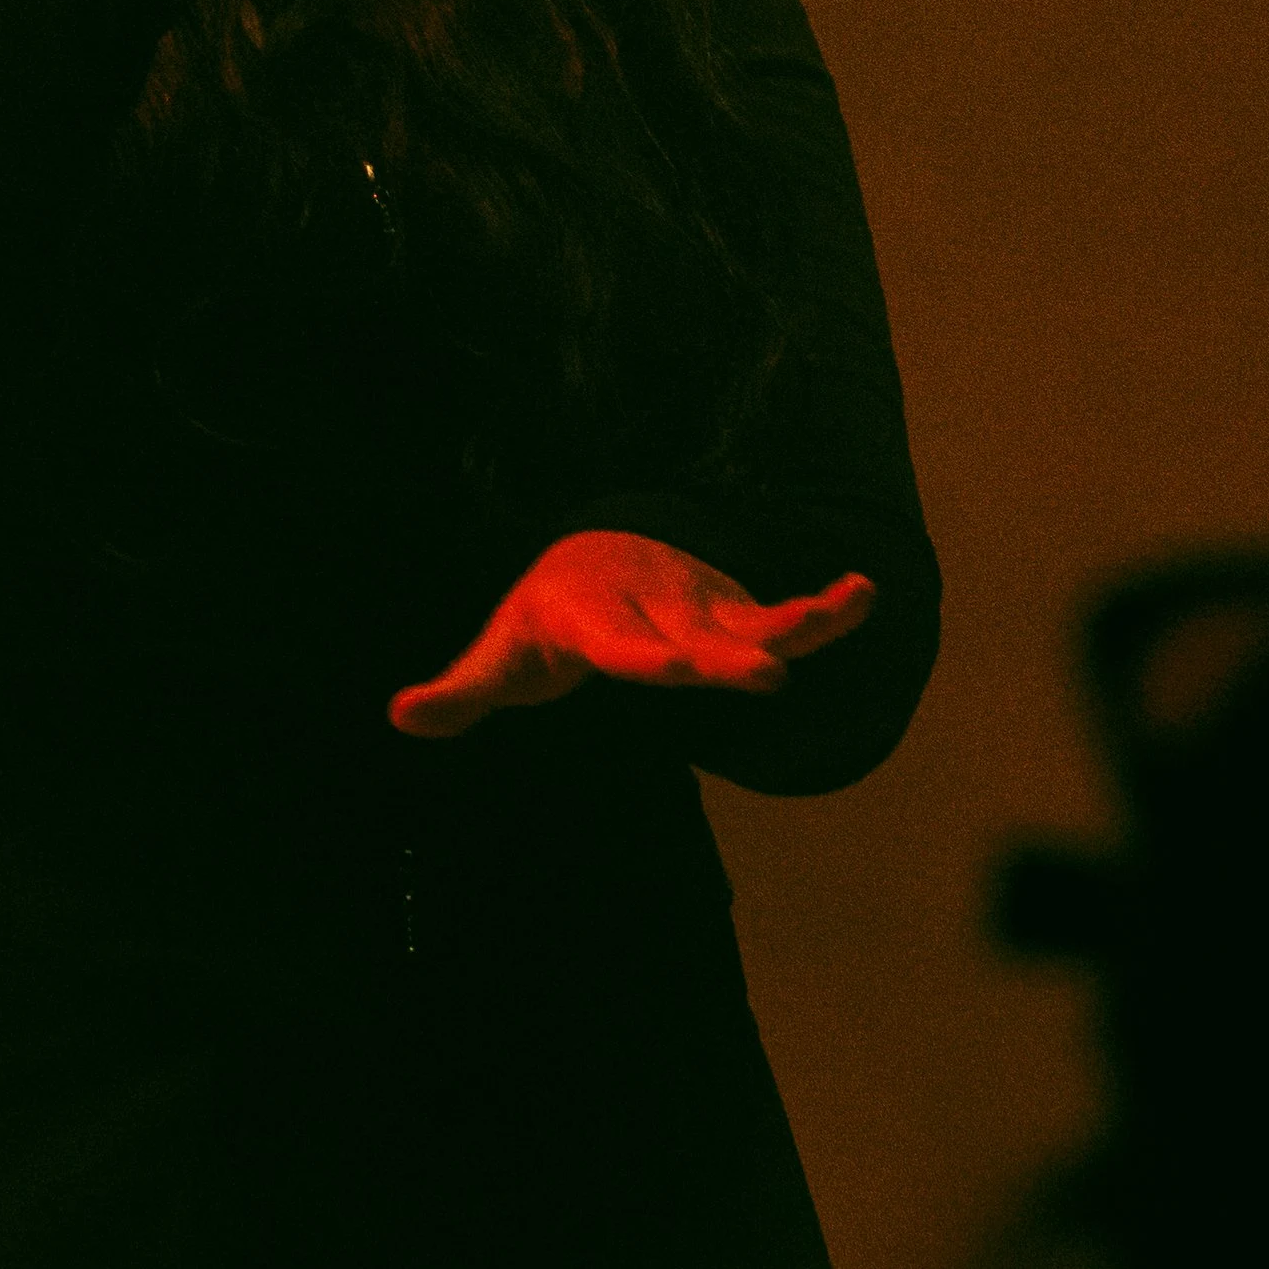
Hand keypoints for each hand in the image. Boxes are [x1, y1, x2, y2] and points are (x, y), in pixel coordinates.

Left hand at [387, 531, 874, 740]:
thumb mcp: (499, 655)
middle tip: (768, 675)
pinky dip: (823, 610)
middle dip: (727, 656)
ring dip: (800, 619)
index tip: (676, 670)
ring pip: (750, 618)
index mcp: (592, 618)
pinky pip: (780, 615)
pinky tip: (867, 594)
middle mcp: (652, 604)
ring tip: (853, 604)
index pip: (620, 644)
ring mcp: (699, 605)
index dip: (647, 656)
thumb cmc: (544, 619)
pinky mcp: (734, 613)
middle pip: (694, 637)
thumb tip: (401, 716)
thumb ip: (459, 692)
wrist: (590, 552)